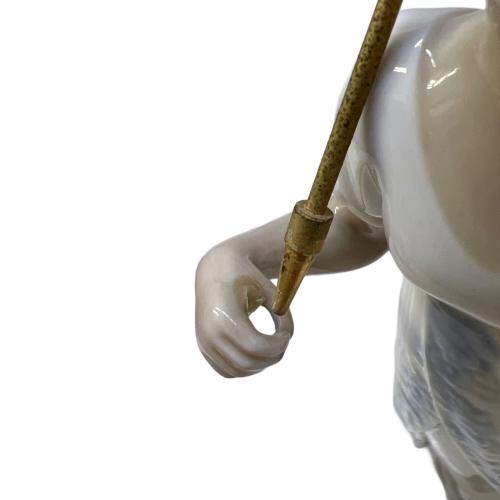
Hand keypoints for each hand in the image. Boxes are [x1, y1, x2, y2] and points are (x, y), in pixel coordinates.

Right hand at [195, 244, 293, 377]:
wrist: (216, 269)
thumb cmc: (245, 277)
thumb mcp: (268, 290)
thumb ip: (282, 315)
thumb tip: (288, 338)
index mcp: (223, 316)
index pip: (256, 346)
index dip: (278, 345)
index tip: (287, 334)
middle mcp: (209, 334)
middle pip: (247, 363)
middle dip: (272, 357)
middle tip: (283, 342)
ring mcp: (204, 343)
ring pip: (238, 371)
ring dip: (260, 365)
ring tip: (272, 346)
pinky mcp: (204, 348)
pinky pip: (227, 371)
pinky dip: (245, 367)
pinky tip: (257, 351)